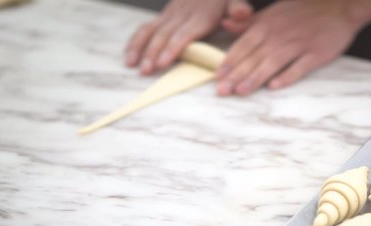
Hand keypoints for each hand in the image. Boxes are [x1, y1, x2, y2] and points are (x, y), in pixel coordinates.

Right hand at [125, 0, 252, 74]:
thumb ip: (238, 8)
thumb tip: (242, 13)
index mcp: (200, 17)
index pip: (183, 34)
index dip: (172, 49)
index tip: (163, 63)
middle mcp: (181, 16)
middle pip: (164, 36)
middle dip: (153, 53)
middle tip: (145, 71)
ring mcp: (170, 15)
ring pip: (151, 32)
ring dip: (140, 48)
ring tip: (132, 66)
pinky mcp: (163, 16)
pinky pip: (145, 28)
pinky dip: (135, 42)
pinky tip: (128, 56)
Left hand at [216, 0, 362, 95]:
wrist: (339, 6)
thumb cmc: (302, 11)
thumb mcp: (272, 12)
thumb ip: (248, 22)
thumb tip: (224, 25)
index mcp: (267, 25)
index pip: (244, 45)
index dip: (230, 61)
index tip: (217, 77)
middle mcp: (280, 35)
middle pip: (254, 57)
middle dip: (236, 74)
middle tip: (222, 91)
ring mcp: (299, 44)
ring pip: (273, 62)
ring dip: (256, 77)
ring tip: (241, 92)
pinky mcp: (317, 53)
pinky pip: (300, 66)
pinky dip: (288, 75)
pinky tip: (275, 86)